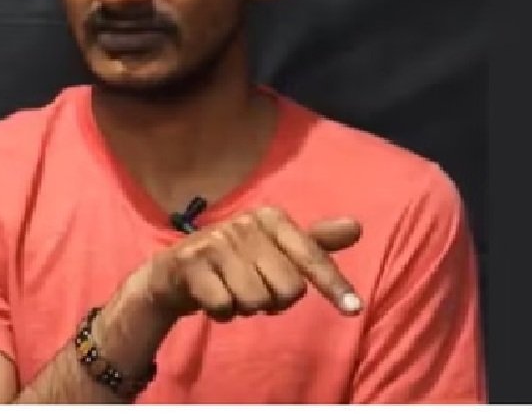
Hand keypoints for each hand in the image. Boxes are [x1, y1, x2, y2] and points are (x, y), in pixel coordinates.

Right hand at [140, 206, 363, 322]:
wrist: (174, 271)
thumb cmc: (235, 262)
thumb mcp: (276, 250)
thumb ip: (315, 243)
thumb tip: (357, 227)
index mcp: (271, 218)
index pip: (311, 257)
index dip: (333, 286)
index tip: (354, 309)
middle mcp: (246, 223)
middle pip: (288, 289)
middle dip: (274, 301)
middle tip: (255, 289)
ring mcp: (217, 241)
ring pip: (257, 301)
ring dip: (246, 308)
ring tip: (232, 292)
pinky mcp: (192, 262)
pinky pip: (226, 308)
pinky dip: (222, 313)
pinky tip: (212, 298)